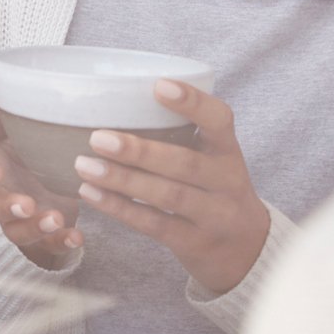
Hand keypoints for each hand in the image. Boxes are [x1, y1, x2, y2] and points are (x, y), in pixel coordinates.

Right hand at [0, 100, 83, 267]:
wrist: (53, 156)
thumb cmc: (21, 137)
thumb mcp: (6, 123)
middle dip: (8, 207)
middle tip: (27, 203)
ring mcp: (19, 217)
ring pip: (17, 231)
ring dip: (34, 228)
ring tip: (55, 219)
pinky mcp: (43, 231)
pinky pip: (48, 243)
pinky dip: (61, 242)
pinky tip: (75, 237)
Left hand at [72, 80, 269, 294]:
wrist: (248, 248)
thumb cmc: (214, 189)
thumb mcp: (212, 160)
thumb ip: (179, 135)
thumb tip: (116, 102)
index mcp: (228, 151)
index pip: (220, 121)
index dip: (193, 102)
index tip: (158, 85)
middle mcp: (227, 182)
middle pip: (185, 164)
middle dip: (139, 152)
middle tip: (97, 138)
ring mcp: (214, 216)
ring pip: (167, 196)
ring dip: (122, 180)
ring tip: (84, 166)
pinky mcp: (194, 243)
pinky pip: (154, 225)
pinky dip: (120, 208)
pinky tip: (91, 193)